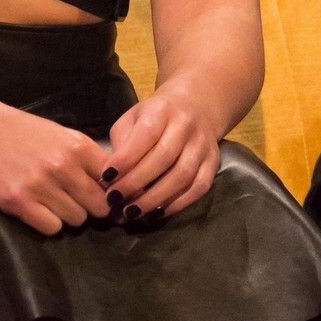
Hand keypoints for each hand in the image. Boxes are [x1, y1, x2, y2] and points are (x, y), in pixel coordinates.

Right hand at [0, 100, 112, 235]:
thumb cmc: (24, 133)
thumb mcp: (63, 136)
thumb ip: (87, 160)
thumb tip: (113, 186)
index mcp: (79, 146)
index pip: (113, 181)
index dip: (110, 191)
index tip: (101, 194)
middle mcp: (63, 166)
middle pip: (99, 206)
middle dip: (91, 207)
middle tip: (76, 201)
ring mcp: (41, 186)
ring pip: (76, 219)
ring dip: (68, 215)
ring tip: (51, 201)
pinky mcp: (19, 203)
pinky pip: (52, 228)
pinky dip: (48, 223)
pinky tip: (38, 209)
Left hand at [104, 90, 222, 224]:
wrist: (194, 108)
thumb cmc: (154, 118)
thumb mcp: (132, 120)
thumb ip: (121, 144)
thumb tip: (111, 180)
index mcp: (162, 110)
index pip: (146, 134)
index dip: (126, 159)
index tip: (106, 178)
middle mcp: (187, 125)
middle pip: (164, 158)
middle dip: (136, 183)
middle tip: (115, 200)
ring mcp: (203, 144)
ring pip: (183, 175)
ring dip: (155, 199)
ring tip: (132, 212)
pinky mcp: (213, 162)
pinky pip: (199, 187)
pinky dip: (178, 204)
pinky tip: (157, 212)